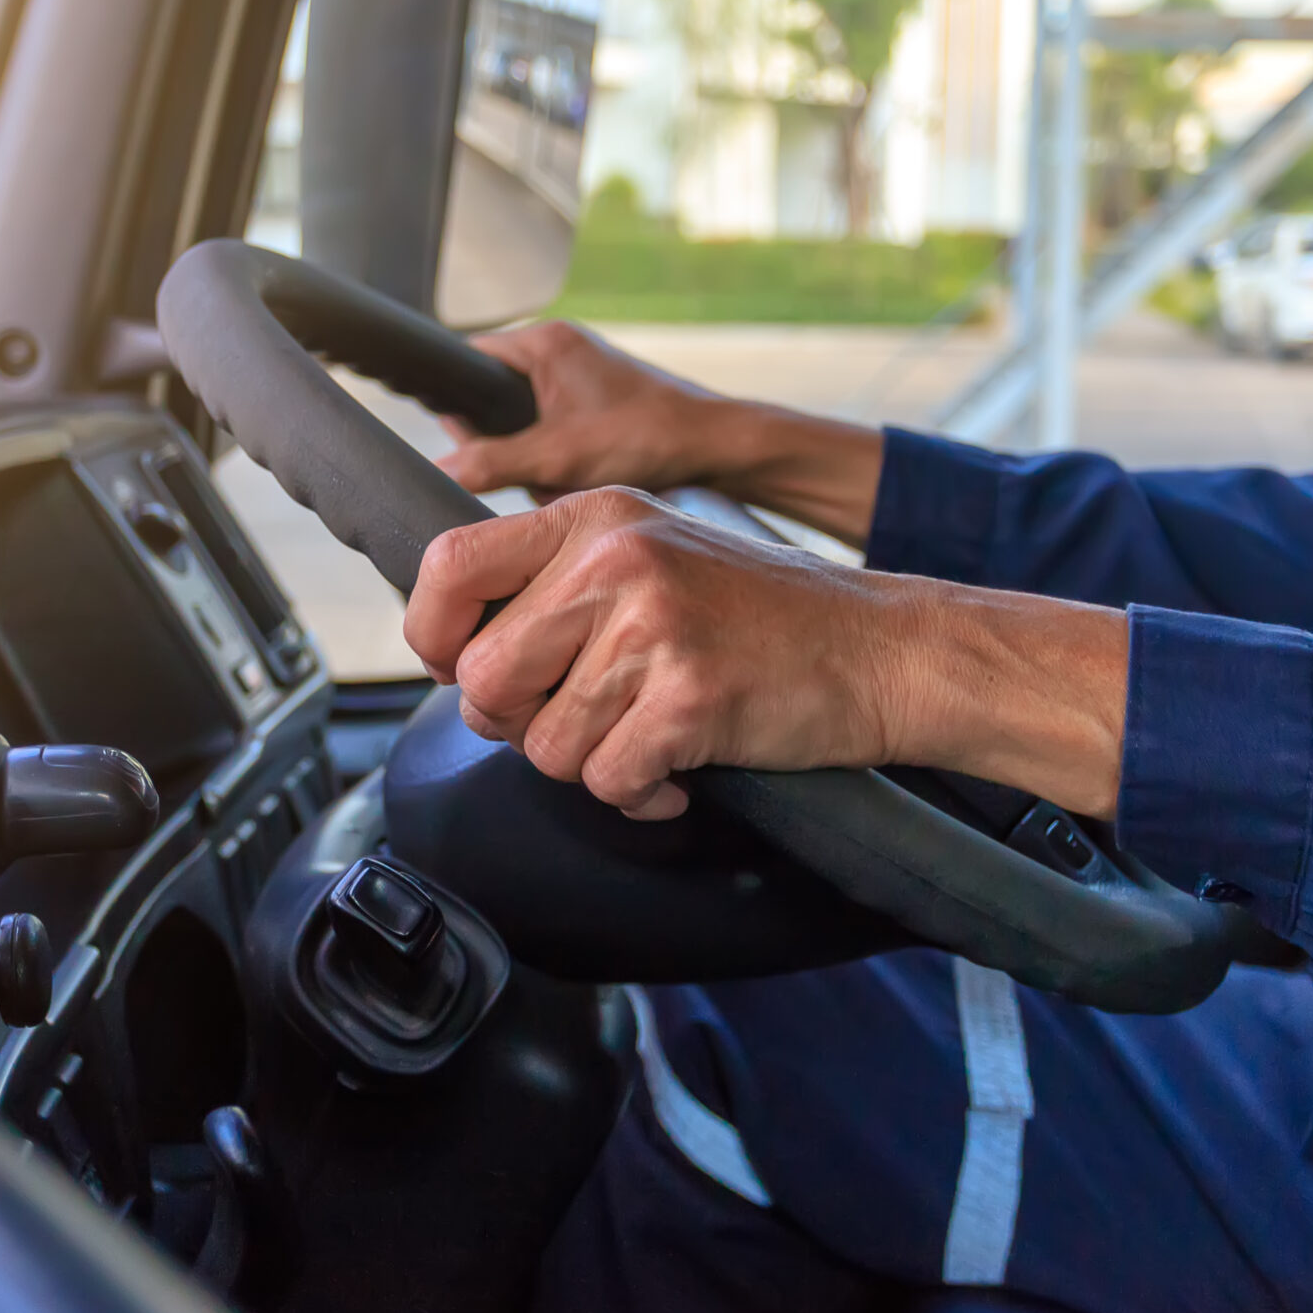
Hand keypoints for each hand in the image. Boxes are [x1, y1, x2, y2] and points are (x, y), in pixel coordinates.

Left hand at [404, 489, 1132, 819]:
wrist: (882, 650)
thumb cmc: (762, 618)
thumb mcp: (651, 556)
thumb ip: (558, 584)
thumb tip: (451, 647)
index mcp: (593, 516)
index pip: (447, 564)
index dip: (430, 636)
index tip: (458, 668)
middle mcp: (614, 557)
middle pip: (482, 680)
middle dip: (520, 724)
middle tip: (581, 720)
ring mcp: (653, 625)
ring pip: (542, 745)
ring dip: (590, 764)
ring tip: (647, 737)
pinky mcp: (689, 695)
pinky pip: (606, 781)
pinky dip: (640, 795)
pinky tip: (678, 770)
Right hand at [433, 321, 888, 544]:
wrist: (719, 448)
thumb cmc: (648, 435)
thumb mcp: (557, 456)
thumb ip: (492, 463)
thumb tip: (441, 470)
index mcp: (544, 342)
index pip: (468, 360)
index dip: (457, 404)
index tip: (464, 442)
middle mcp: (559, 351)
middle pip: (494, 402)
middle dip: (507, 447)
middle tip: (534, 472)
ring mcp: (580, 378)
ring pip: (525, 428)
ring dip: (538, 464)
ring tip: (569, 479)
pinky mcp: (597, 406)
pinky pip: (555, 439)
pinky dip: (563, 467)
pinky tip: (585, 484)